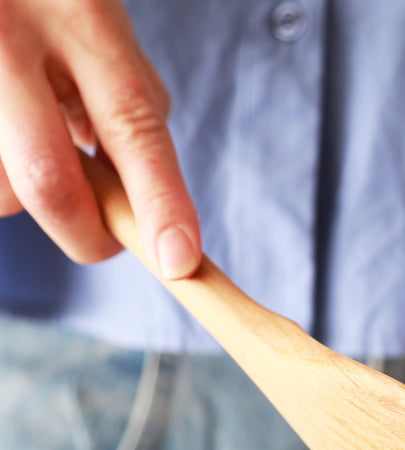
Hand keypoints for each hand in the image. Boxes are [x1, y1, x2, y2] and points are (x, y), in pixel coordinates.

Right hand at [0, 0, 199, 276]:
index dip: (160, 202)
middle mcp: (12, 33)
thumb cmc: (51, 4)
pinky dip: (2, 174)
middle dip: (86, 233)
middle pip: (50, 182)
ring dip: (24, 190)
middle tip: (104, 242)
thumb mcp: (103, 32)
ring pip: (2, 191)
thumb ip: (131, 112)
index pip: (132, 128)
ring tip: (31, 134)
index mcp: (82, 17)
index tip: (179, 261)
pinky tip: (8, 134)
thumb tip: (141, 208)